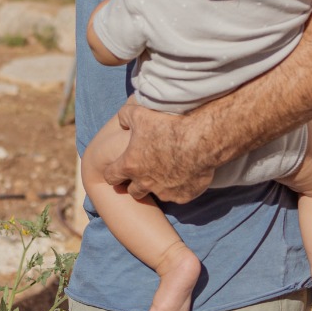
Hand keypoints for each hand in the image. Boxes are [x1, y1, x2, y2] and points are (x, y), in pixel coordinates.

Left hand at [100, 101, 215, 203]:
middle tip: (146, 171)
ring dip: (159, 185)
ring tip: (169, 171)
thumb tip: (122, 122)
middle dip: (137, 183)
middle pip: (133, 191)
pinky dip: (179, 187)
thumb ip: (125, 117)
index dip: (113, 172)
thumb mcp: (139, 113)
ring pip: (157, 194)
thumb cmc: (168, 126)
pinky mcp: (183, 197)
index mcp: (130, 165)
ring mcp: (164, 192)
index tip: (119, 169)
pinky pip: (177, 195)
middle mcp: (145, 183)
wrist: (201, 139)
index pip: (110, 177)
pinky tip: (185, 174)